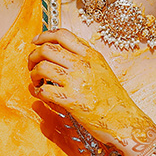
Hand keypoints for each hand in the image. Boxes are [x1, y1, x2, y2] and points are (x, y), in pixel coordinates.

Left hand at [28, 28, 155, 155]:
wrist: (123, 120)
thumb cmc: (112, 96)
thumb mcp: (101, 68)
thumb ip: (84, 55)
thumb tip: (60, 47)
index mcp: (91, 54)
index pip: (62, 35)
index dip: (44, 36)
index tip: (35, 41)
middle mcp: (83, 65)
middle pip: (47, 49)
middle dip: (33, 56)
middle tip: (32, 65)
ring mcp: (76, 82)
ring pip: (42, 68)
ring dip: (34, 74)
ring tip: (37, 81)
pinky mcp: (71, 101)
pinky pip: (44, 91)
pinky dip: (38, 92)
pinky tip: (42, 95)